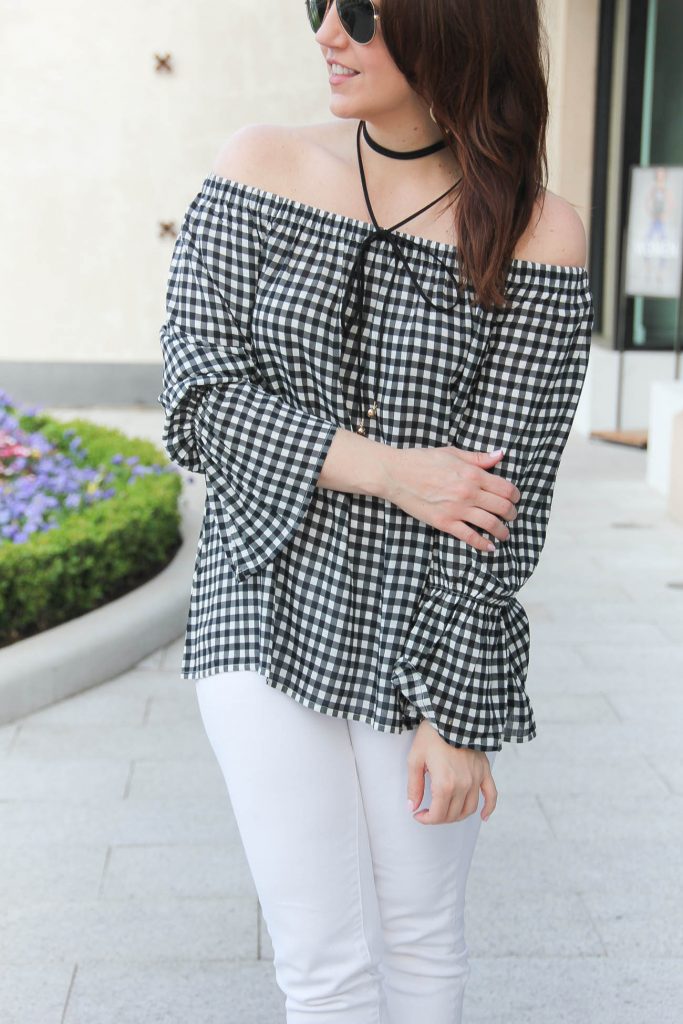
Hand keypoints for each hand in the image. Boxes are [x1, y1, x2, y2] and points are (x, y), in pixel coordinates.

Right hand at [381, 446, 519, 553]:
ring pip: (490, 524)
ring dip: (502, 531)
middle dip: (511, 514)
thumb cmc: (422, 460)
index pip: (505, 488)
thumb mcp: (452, 453)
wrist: (396, 474)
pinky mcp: (444, 522)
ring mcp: (457, 509)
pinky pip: (469, 536)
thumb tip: (500, 455)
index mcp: (473, 474)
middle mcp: (469, 493)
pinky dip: (482, 544)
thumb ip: (478, 458)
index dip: (515, 496)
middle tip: (511, 517)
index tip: (515, 499)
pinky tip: (489, 547)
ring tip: (504, 534)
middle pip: (502, 507)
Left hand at [406, 720, 497, 824]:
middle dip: (439, 818)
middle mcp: (463, 785)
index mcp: (444, 784)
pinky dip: (489, 809)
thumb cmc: (431, 736)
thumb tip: (412, 807)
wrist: (451, 714)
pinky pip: (492, 795)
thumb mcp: (415, 759)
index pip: (438, 814)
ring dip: (457, 816)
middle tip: (429, 812)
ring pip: (470, 809)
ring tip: (446, 812)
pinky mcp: (485, 771)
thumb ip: (414, 786)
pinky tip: (484, 817)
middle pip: (453, 814)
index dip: (426, 819)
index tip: (418, 814)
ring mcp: (476, 779)